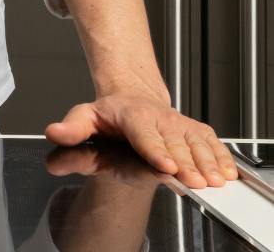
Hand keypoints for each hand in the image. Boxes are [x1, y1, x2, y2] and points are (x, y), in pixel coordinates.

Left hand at [44, 91, 236, 188]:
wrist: (132, 98)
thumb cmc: (109, 116)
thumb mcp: (85, 118)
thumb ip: (71, 131)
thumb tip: (54, 133)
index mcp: (132, 115)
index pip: (144, 134)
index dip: (156, 150)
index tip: (165, 165)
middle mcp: (159, 118)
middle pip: (174, 144)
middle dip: (186, 163)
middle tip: (195, 181)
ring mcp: (179, 123)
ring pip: (196, 143)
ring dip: (207, 162)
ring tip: (214, 180)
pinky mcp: (195, 129)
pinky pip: (211, 141)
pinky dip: (221, 156)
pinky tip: (227, 172)